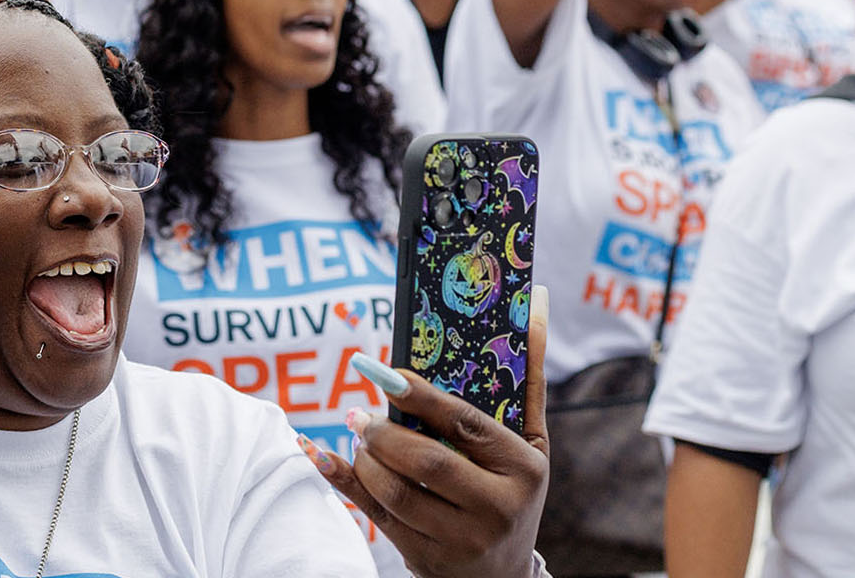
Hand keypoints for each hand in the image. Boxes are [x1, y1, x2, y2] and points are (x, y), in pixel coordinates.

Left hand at [309, 290, 549, 577]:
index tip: (386, 374)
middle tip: (356, 411)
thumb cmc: (512, 489)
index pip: (465, 426)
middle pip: (426, 462)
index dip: (422, 397)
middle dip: (383, 432)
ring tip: (357, 435)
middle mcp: (496, 509)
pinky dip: (342, 482)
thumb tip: (534, 304)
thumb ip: (526, 377)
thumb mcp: (530, 442)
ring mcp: (461, 540)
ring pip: (396, 492)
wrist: (502, 574)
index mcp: (523, 471)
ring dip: (364, 457)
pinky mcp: (424, 558)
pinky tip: (320, 456)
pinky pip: (374, 516)